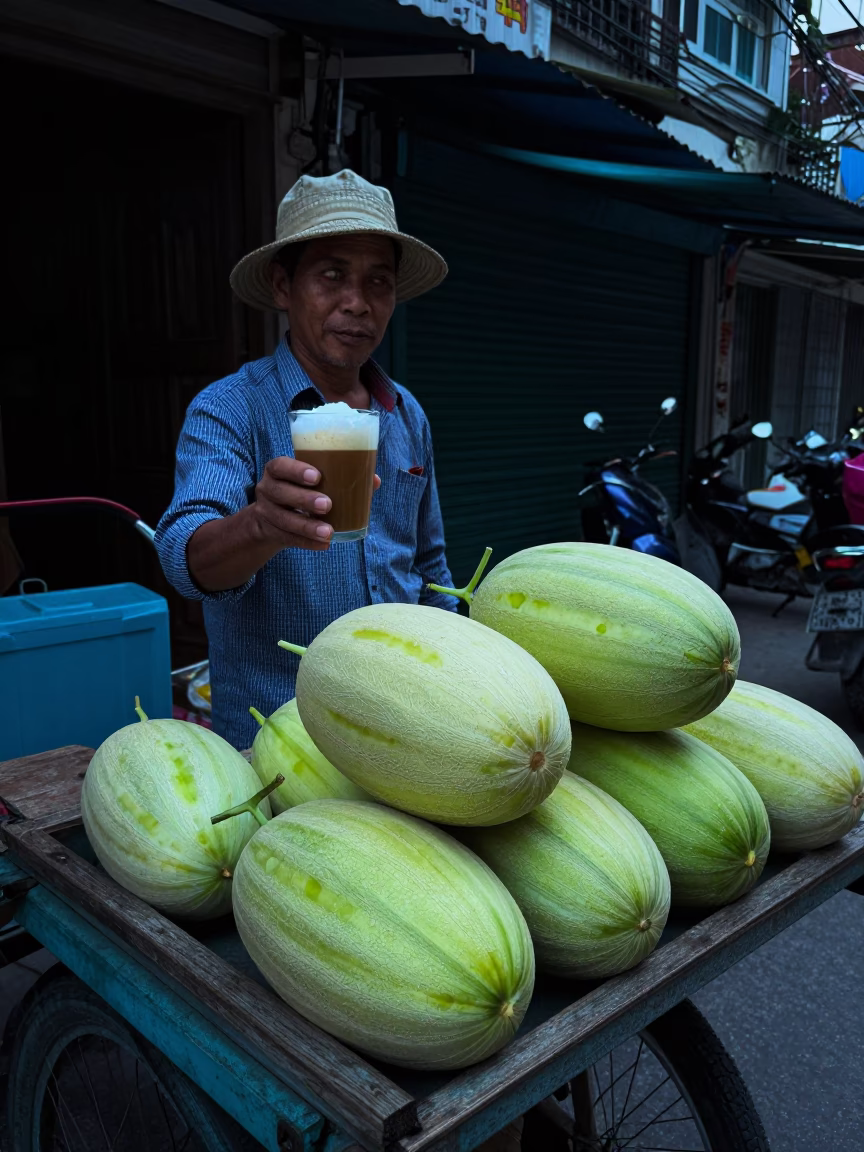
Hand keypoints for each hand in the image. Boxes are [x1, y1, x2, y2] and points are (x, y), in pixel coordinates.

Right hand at [253, 457, 379, 550]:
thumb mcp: (312, 481)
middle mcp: (267, 489)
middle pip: (280, 493)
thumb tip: (374, 480)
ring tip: (328, 532)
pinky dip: (307, 543)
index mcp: (277, 470)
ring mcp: (266, 512)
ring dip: (307, 527)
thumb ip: (339, 478)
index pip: (280, 466)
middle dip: (304, 499)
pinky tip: (324, 545)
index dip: (296, 470)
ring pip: (283, 520)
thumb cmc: (301, 490)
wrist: (271, 517)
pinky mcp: (270, 532)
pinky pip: (288, 539)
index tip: (317, 476)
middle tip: (328, 505)